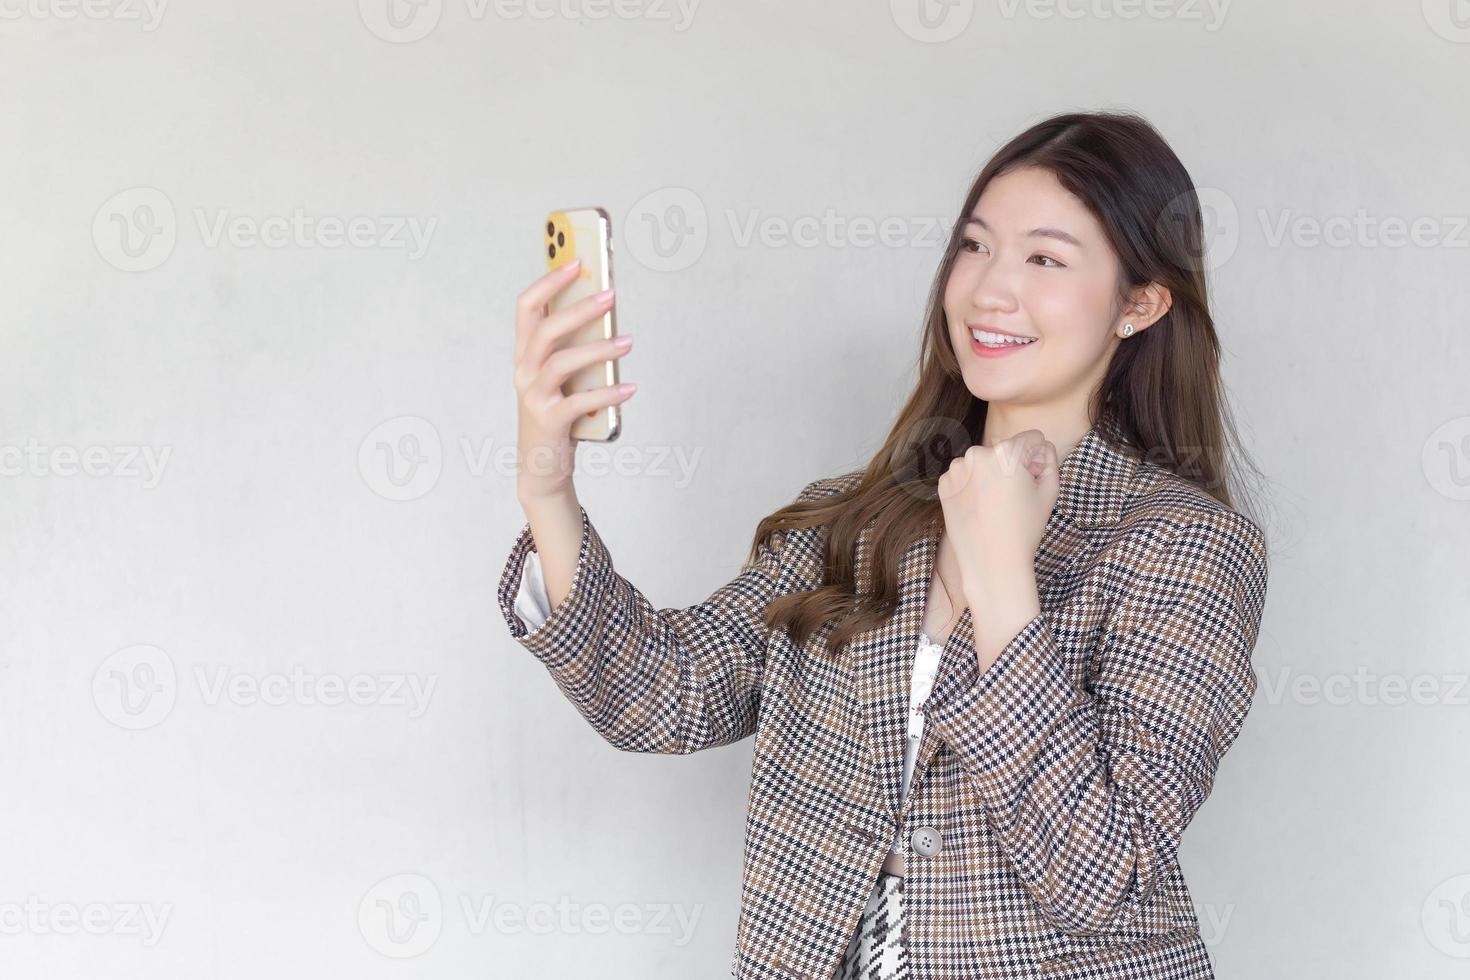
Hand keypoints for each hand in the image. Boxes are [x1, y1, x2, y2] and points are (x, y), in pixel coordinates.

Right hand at [513, 259, 635, 501]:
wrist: (542, 467)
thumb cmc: (558, 415)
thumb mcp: (563, 378)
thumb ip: (575, 349)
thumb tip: (608, 318)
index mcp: (524, 355)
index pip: (527, 308)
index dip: (549, 282)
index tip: (577, 262)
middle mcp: (523, 372)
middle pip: (546, 329)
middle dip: (579, 309)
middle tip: (611, 296)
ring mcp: (533, 396)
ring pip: (562, 362)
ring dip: (599, 349)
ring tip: (628, 342)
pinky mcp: (549, 421)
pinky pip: (579, 401)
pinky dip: (608, 393)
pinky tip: (630, 388)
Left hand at [937, 429, 1060, 668]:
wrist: (991, 563)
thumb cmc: (1024, 528)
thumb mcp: (1049, 492)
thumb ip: (1050, 461)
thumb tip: (1043, 448)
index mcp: (1006, 452)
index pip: (1031, 439)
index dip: (1039, 457)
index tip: (1036, 477)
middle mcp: (977, 454)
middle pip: (1005, 451)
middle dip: (1014, 466)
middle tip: (1016, 497)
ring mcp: (957, 469)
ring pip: (983, 462)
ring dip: (991, 474)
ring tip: (997, 505)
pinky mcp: (943, 485)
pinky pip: (965, 476)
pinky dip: (973, 486)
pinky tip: (980, 508)